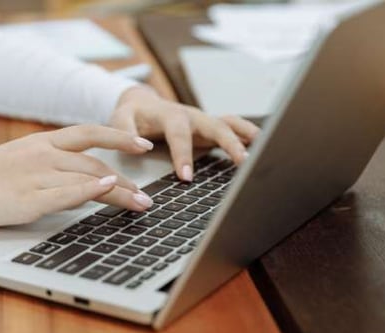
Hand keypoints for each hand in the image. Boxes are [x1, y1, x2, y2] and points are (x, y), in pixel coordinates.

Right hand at [0, 126, 155, 227]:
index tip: (142, 145)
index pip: (89, 134)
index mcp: (40, 142)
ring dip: (120, 192)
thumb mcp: (18, 159)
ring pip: (88, 178)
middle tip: (146, 195)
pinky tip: (110, 189)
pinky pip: (66, 193)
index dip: (119, 137)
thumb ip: (49, 162)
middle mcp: (42, 154)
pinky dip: (91, 189)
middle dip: (127, 180)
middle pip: (96, 162)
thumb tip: (81, 174)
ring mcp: (35, 176)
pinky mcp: (27, 200)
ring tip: (141, 204)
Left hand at [110, 86, 259, 180]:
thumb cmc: (131, 114)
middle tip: (242, 162)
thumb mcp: (119, 119)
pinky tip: (262, 148)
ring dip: (246, 135)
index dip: (183, 155)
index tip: (186, 177)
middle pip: (215, 125)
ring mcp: (203, 121)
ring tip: (265, 148)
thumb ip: (125, 131)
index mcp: (169, 114)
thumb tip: (140, 146)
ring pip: (229, 124)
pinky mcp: (209, 128)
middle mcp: (191, 116)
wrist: (141, 103)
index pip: (178, 134)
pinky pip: (231, 128)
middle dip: (230, 143)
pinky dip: (247, 136)